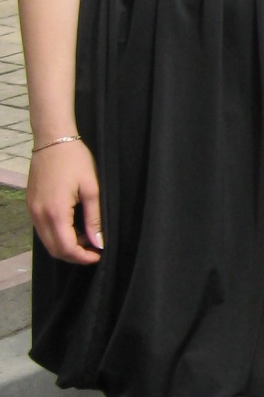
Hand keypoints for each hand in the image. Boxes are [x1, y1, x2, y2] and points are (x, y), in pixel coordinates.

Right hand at [27, 140, 102, 263]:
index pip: (66, 248)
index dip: (83, 257)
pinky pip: (42, 229)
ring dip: (65, 245)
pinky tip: (73, 226)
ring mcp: (32, 210)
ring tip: (86, 236)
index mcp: (55, 212)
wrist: (53, 139)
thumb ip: (94, 219)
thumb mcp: (91, 189)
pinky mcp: (31, 205)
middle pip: (54, 249)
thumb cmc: (75, 160)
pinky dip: (57, 234)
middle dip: (74, 255)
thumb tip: (98, 242)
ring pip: (47, 241)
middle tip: (93, 249)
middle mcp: (39, 215)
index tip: (98, 254)